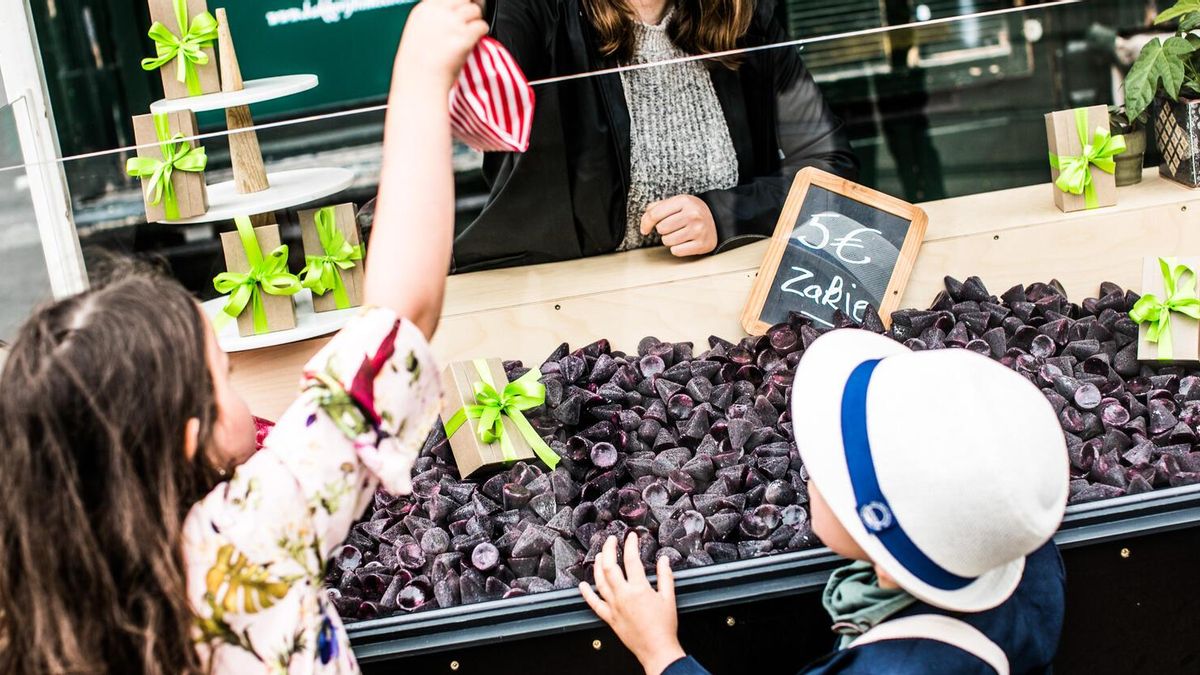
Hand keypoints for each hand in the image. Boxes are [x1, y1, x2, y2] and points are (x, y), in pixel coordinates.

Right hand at [395, 0, 487, 91]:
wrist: (420, 83)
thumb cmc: (417, 65)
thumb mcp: (418, 32)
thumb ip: (434, 19)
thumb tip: (452, 13)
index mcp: (424, 10)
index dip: (458, 2)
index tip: (462, 6)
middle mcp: (438, 13)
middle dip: (470, 5)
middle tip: (473, 16)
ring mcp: (451, 24)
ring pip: (475, 10)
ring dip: (477, 20)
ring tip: (472, 33)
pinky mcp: (464, 37)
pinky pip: (482, 26)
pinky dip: (482, 32)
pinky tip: (476, 40)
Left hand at [580, 535, 685, 674]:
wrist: (656, 649)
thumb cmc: (664, 626)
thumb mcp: (669, 598)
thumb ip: (665, 576)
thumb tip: (664, 560)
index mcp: (639, 589)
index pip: (631, 559)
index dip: (630, 544)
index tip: (631, 537)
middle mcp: (623, 596)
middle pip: (609, 566)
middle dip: (608, 549)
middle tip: (610, 540)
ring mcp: (614, 607)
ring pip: (599, 582)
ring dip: (597, 566)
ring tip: (599, 556)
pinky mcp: (609, 618)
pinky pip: (594, 604)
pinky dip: (587, 594)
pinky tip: (583, 586)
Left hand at [639, 195, 717, 256]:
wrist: (718, 220)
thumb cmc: (692, 212)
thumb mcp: (677, 203)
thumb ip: (657, 208)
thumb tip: (644, 223)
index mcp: (684, 201)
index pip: (655, 214)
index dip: (646, 223)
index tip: (645, 229)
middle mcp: (693, 214)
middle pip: (661, 229)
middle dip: (663, 230)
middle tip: (673, 227)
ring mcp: (699, 230)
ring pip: (667, 241)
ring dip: (670, 240)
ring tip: (680, 234)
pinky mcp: (702, 244)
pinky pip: (676, 251)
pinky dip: (677, 249)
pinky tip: (685, 242)